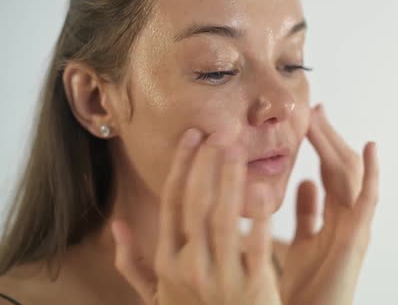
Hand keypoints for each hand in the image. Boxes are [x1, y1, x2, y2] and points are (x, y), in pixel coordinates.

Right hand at [111, 129, 281, 304]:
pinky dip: (259, 217)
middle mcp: (190, 266)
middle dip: (207, 162)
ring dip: (230, 178)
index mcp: (168, 262)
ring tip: (238, 148)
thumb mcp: (155, 295)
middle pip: (197, 203)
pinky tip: (262, 189)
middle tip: (219, 130)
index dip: (183, 166)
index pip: (174, 203)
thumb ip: (131, 263)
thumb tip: (115, 226)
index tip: (193, 136)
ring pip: (223, 217)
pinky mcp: (253, 288)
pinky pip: (257, 245)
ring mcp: (221, 277)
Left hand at [280, 105, 379, 304]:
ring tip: (323, 117)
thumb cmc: (306, 289)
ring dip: (336, 145)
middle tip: (314, 108)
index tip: (311, 118)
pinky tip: (370, 148)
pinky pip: (368, 201)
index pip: (329, 172)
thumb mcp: (301, 243)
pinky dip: (371, 174)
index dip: (321, 145)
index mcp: (334, 221)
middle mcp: (348, 221)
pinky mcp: (358, 239)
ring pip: (349, 177)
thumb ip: (307, 213)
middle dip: (327, 138)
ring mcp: (355, 228)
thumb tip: (306, 181)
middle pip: (339, 169)